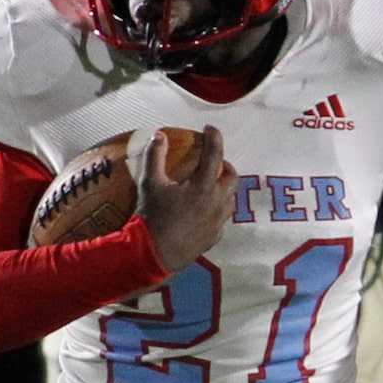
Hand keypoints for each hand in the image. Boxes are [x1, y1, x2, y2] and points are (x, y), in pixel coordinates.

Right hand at [136, 125, 236, 272]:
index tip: (210, 129)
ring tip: (211, 185)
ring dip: (224, 188)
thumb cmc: (153, 216)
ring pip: (230, 200)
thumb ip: (154, 156)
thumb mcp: (149, 183)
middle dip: (226, 165)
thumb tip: (158, 135)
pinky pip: (222, 219)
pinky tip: (204, 211)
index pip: (215, 154)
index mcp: (204, 186)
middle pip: (233, 178)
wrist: (156, 253)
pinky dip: (216, 209)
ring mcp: (218, 221)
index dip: (214, 138)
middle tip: (216, 161)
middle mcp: (217, 202)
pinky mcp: (215, 236)